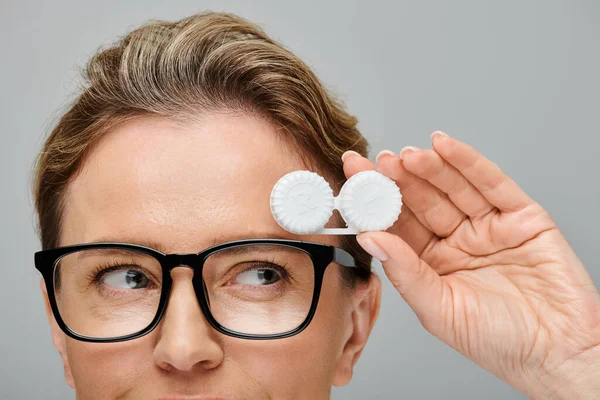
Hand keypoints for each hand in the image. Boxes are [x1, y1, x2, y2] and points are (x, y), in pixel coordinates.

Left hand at [343, 131, 599, 398]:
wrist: (559, 354)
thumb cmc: (498, 341)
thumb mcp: (439, 309)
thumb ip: (405, 271)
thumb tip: (368, 238)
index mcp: (432, 263)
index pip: (398, 224)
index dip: (375, 201)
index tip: (352, 178)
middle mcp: (457, 240)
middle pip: (422, 201)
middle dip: (398, 179)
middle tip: (376, 161)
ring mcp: (488, 226)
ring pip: (453, 187)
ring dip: (429, 167)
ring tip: (406, 155)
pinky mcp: (521, 216)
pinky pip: (491, 184)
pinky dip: (468, 163)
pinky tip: (444, 146)